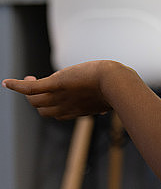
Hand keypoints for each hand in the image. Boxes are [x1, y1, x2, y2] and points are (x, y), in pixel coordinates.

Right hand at [2, 60, 122, 119]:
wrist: (115, 82)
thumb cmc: (116, 87)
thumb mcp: (105, 98)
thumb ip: (100, 105)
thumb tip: (104, 112)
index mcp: (76, 111)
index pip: (58, 113)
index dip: (54, 106)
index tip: (56, 97)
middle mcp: (64, 107)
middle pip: (42, 109)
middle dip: (38, 99)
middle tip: (36, 84)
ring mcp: (58, 96)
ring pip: (34, 99)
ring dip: (28, 91)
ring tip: (28, 79)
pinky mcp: (55, 84)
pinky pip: (30, 88)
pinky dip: (17, 86)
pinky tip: (6, 82)